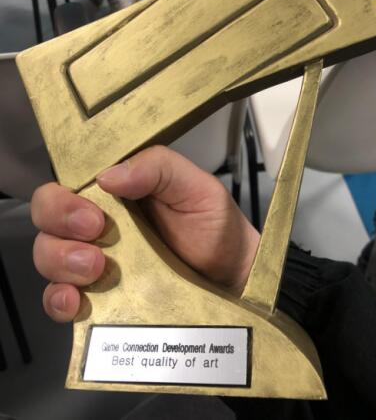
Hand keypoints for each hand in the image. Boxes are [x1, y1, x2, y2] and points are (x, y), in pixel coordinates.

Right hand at [31, 146, 259, 321]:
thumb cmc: (216, 228)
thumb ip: (159, 167)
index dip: (66, 198)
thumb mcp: (197, 188)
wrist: (233, 279)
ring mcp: (95, 262)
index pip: (69, 184)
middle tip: (96, 236)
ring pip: (48, 255)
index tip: (94, 216)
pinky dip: (58, 300)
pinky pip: (60, 299)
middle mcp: (98, 225)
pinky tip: (76, 302)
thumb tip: (107, 176)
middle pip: (48, 217)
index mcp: (117, 193)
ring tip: (96, 270)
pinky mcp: (100, 297)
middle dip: (60, 224)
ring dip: (60, 262)